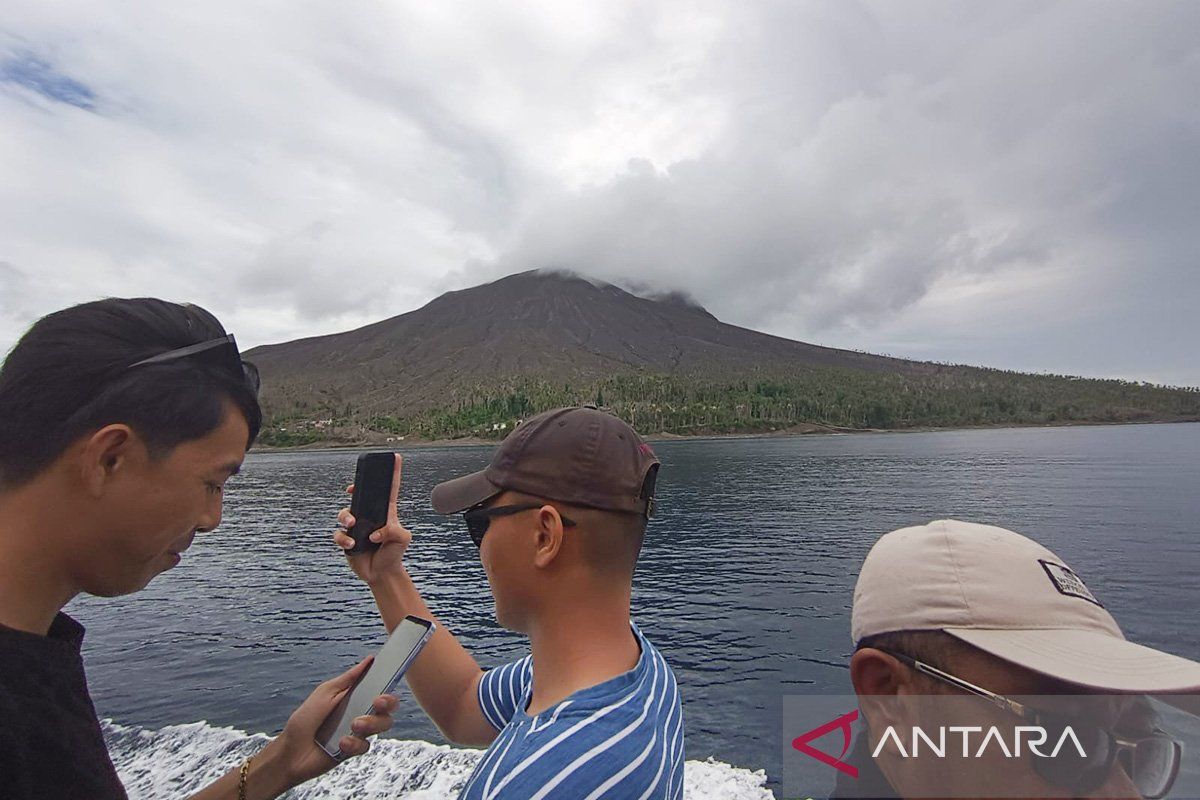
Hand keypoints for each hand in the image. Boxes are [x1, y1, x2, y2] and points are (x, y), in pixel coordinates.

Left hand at [269, 658, 398, 785]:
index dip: (388, 682)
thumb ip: (348, 678)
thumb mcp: (325, 693)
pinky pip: (366, 745)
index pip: (380, 688)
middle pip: (389, 707)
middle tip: (376, 702)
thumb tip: (369, 660)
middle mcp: (361, 712)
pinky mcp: (355, 749)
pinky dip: (354, 743)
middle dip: (388, 702)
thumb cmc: (304, 721)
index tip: (388, 679)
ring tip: (354, 725)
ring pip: (382, 725)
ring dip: (371, 723)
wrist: (291, 752)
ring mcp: (359, 732)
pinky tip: (341, 742)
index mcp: (355, 696)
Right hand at [334, 453, 411, 584]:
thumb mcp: (402, 540)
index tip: (395, 456)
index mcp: (386, 512)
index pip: (390, 489)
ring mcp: (357, 527)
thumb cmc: (394, 553)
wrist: (382, 573)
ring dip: (345, 516)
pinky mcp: (346, 540)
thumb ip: (394, 532)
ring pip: (344, 513)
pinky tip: (352, 545)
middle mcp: (370, 516)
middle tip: (351, 488)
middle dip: (354, 488)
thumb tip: (376, 532)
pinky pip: (339, 534)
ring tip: (352, 524)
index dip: (393, 473)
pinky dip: (343, 539)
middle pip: (360, 495)